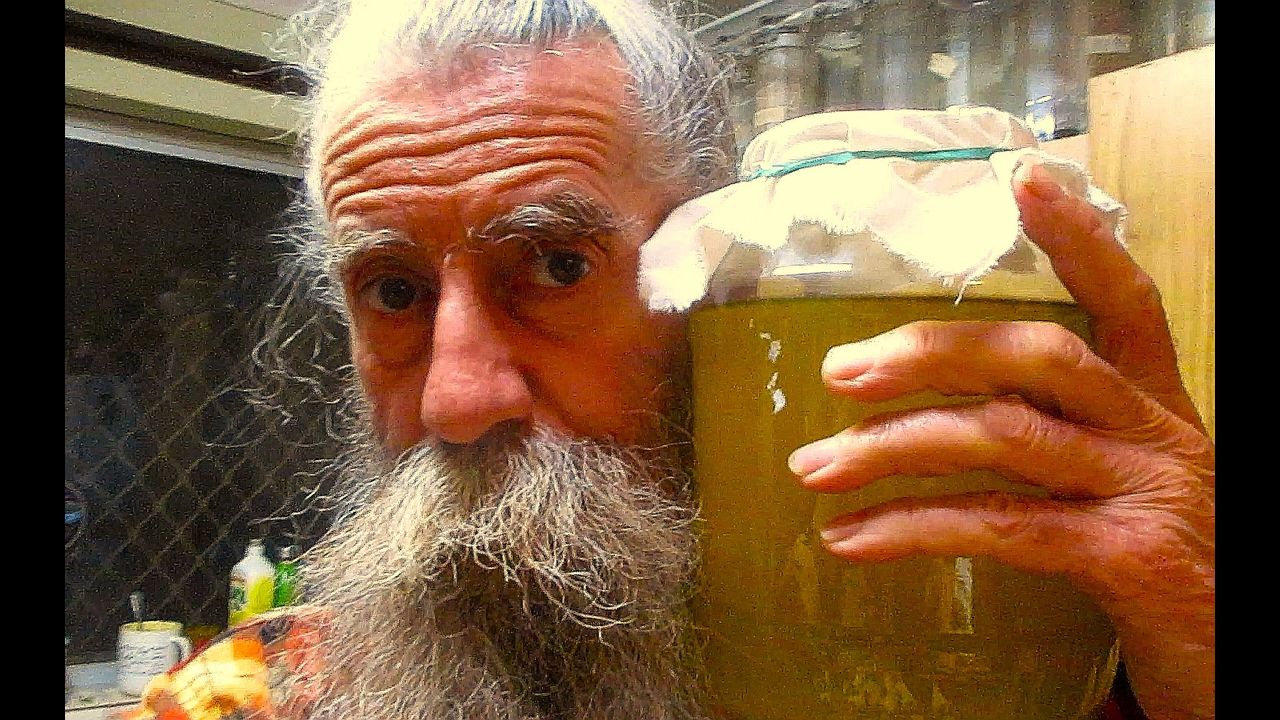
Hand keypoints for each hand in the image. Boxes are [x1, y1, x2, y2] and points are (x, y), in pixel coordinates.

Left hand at [787, 163, 1213, 719]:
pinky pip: (1002, 526)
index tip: (1022, 178)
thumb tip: (917, 416)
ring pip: (1004, 438)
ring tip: (815, 469)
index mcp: (1152, 402)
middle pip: (1039, 355)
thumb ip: (1047, 436)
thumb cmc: (1152, 559)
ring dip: (893, 451)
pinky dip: (915, 528)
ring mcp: (1146, 491)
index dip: (1078, 238)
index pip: (1125, 298)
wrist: (1232, 662)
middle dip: (929, 355)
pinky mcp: (1129, 558)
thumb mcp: (1115, 482)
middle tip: (838, 371)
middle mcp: (1156, 431)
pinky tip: (851, 538)